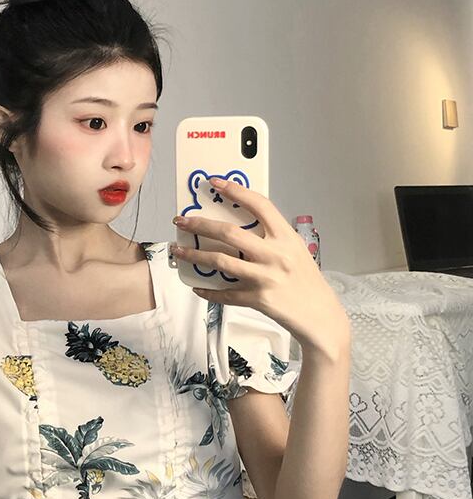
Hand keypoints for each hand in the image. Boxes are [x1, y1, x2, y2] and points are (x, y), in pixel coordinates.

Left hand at [171, 177, 349, 354]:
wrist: (320, 315)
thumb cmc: (306, 281)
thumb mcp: (295, 250)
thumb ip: (272, 237)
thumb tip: (238, 228)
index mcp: (286, 237)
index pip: (259, 205)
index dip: (236, 191)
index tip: (216, 182)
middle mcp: (275, 255)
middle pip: (229, 233)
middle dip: (200, 224)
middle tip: (182, 220)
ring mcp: (265, 277)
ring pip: (220, 261)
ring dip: (194, 255)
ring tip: (178, 250)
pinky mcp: (257, 299)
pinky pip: (224, 293)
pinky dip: (208, 290)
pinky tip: (197, 286)